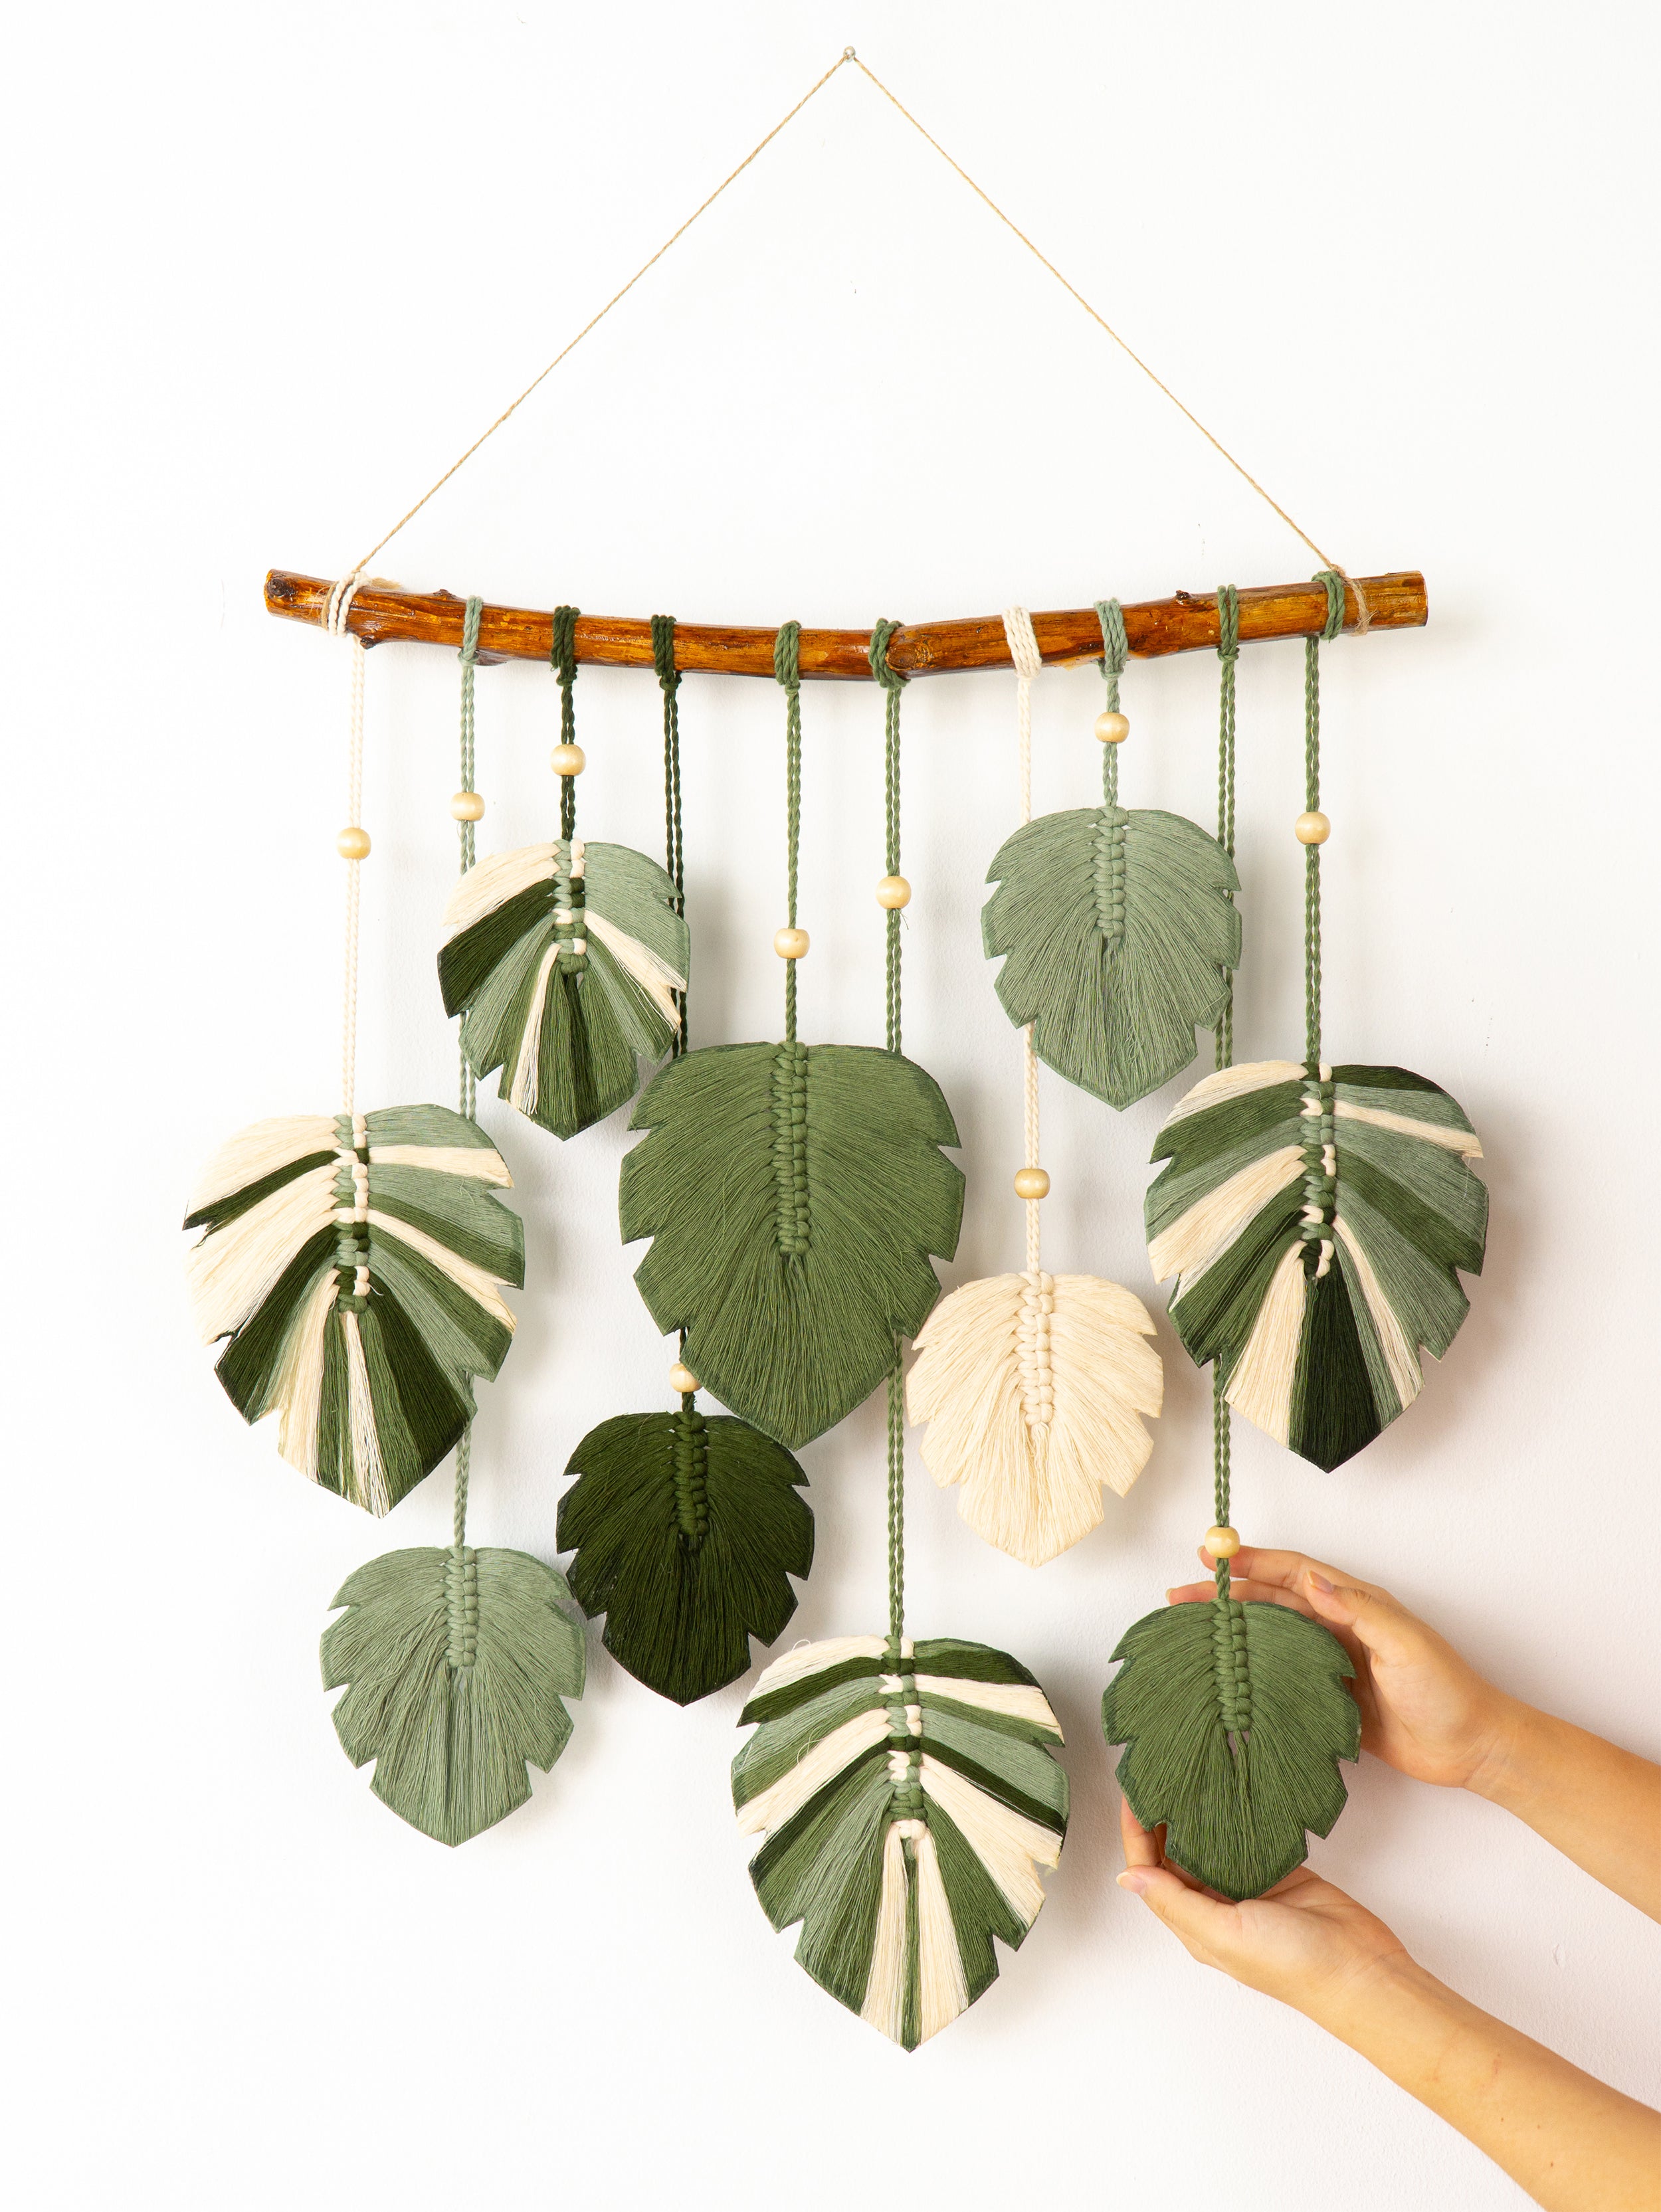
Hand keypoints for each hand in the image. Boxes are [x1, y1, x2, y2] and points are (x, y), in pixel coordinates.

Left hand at [1116, 1797, 1409, 2021]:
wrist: (1362, 1969)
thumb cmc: (1293, 1964)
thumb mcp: (1225, 1934)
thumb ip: (1176, 1903)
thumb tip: (1127, 1878)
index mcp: (1195, 1925)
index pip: (1151, 1873)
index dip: (1137, 1835)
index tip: (1134, 1794)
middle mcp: (1215, 1906)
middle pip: (1174, 1855)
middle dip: (1160, 1818)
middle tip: (1156, 1773)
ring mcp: (1246, 1888)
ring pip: (1207, 1843)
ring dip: (1193, 1814)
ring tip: (1182, 1774)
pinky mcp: (1277, 1872)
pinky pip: (1245, 1839)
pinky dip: (1232, 1817)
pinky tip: (1223, 1790)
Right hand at [1167, 1546, 1518, 1791]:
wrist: (1470, 1748)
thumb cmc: (1445, 1690)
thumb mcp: (1405, 1642)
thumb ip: (1358, 1610)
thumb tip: (1311, 1579)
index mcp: (1355, 1604)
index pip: (1293, 1572)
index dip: (1252, 1562)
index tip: (1212, 1556)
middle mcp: (1339, 1626)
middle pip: (1272, 1602)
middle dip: (1227, 1596)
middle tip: (1181, 1599)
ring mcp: (1332, 1663)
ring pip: (1271, 1638)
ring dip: (1234, 1633)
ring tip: (1193, 1635)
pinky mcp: (1331, 1698)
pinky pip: (1283, 1679)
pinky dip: (1253, 1674)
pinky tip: (1228, 1682)